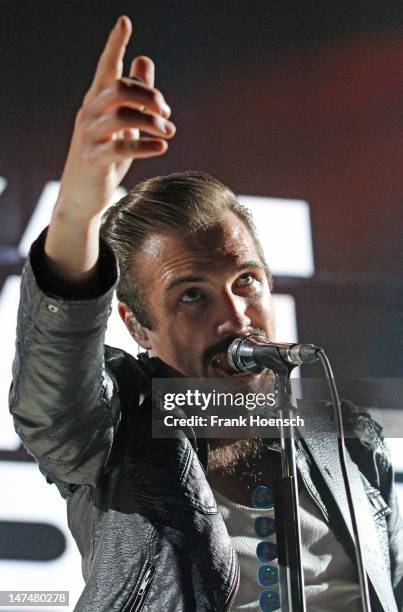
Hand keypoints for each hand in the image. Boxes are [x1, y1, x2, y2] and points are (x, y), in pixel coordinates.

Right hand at [56, 15, 174, 220]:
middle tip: (167, 111)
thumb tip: (144, 60)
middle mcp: (89, 114)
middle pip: (119, 88)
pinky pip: (120, 147)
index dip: (115, 45)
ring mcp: (89, 137)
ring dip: (152, 121)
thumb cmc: (104, 157)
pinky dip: (145, 145)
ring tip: (168, 132)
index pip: (105, 67)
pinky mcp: (93, 160)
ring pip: (121, 116)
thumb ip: (133, 95)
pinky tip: (161, 147)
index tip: (125, 22)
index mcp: (97, 102)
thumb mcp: (121, 124)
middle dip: (149, 95)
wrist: (82, 196)